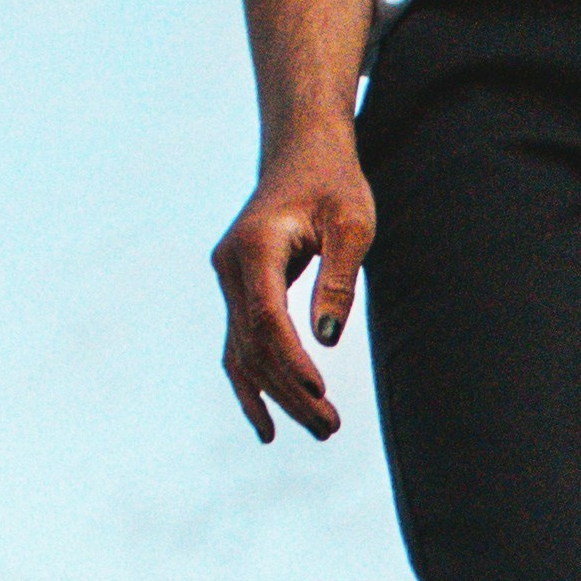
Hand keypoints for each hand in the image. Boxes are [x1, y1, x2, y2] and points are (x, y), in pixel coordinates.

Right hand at [211, 130, 374, 443]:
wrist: (301, 151)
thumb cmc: (334, 183)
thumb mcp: (352, 224)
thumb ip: (338, 278)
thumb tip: (326, 339)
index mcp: (256, 246)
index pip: (266, 317)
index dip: (290, 360)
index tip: (319, 394)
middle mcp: (230, 266)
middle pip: (253, 344)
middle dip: (289, 391)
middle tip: (330, 427)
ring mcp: (228, 280)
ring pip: (244, 351)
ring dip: (277, 395)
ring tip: (321, 429)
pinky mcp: (237, 290)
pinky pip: (239, 346)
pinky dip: (253, 385)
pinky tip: (269, 425)